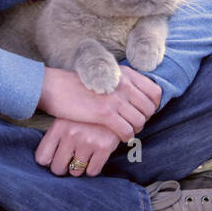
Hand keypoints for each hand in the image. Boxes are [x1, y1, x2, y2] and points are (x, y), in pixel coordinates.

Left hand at [35, 118, 123, 176]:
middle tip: (69, 161)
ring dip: (79, 168)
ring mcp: (88, 141)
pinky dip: (93, 168)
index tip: (54, 159)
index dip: (48, 162)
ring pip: (76, 172)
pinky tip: (94, 157)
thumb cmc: (87, 115)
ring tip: (84, 156)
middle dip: (63, 167)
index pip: (42, 158)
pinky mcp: (104, 147)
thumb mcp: (68, 118)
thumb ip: (56, 136)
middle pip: (58, 168)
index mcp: (58, 126)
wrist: (115, 103)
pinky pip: (92, 171)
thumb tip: (46, 161)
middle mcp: (71, 134)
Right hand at [38, 65, 161, 142]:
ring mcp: (115, 98)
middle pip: (150, 109)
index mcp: (125, 73)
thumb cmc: (79, 85)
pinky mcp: (105, 113)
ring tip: (124, 131)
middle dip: (144, 119)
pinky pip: (126, 130)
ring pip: (140, 122)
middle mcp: (124, 84)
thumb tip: (139, 98)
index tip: (143, 112)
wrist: (55, 88)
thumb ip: (123, 83)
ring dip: (134, 130)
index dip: (153, 105)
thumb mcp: (105, 77)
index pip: (155, 92)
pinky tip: (118, 137)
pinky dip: (125, 137)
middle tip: (132, 123)